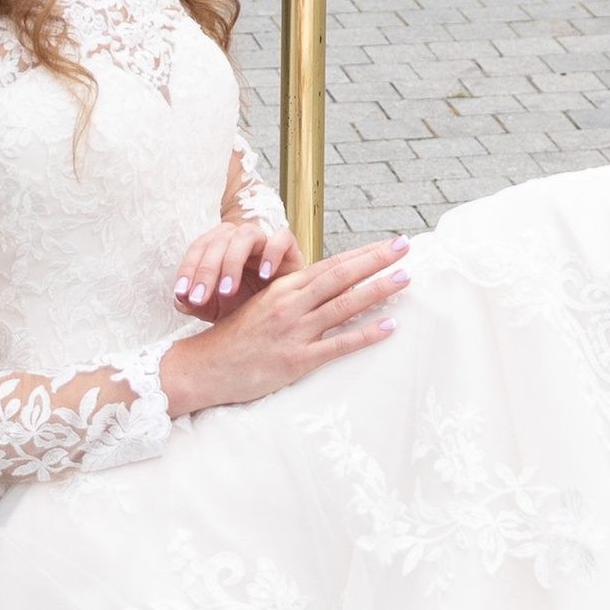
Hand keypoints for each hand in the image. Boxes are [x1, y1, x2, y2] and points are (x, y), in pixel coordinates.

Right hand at [160, 240, 408, 414]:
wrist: (205, 366)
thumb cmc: (236, 336)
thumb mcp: (263, 305)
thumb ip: (295, 295)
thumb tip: (331, 286)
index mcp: (284, 288)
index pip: (331, 265)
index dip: (362, 253)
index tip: (388, 243)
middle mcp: (291, 304)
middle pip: (341, 276)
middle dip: (376, 260)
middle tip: (405, 247)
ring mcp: (294, 331)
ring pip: (344, 305)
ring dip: (377, 290)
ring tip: (404, 279)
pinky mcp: (296, 360)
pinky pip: (338, 345)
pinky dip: (365, 334)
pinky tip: (389, 326)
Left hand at [171, 218, 293, 320]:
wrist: (277, 308)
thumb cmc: (243, 302)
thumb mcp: (214, 308)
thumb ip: (194, 303)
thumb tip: (179, 299)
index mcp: (218, 245)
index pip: (198, 247)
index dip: (188, 268)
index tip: (183, 293)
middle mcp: (238, 237)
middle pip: (218, 242)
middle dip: (206, 271)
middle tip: (201, 298)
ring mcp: (264, 239)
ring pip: (245, 235)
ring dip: (232, 262)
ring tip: (227, 290)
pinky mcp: (288, 246)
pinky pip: (281, 237)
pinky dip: (272, 253)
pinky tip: (264, 274)